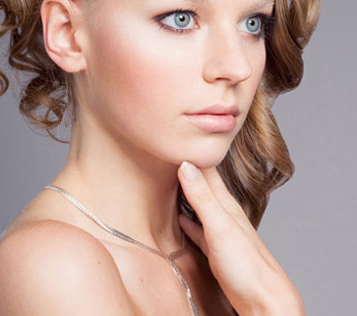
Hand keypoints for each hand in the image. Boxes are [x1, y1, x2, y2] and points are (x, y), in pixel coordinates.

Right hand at [177, 162, 304, 315]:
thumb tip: (186, 165)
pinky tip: (181, 218)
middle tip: (171, 152)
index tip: (179, 137)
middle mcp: (224, 213)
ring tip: (173, 179)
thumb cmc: (247, 266)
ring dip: (187, 192)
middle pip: (203, 184)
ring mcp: (221, 231)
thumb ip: (202, 197)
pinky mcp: (217, 250)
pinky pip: (198, 228)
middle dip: (189, 168)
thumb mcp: (220, 227)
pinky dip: (188, 220)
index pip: (207, 169)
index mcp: (225, 203)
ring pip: (200, 204)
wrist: (265, 301)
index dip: (193, 153)